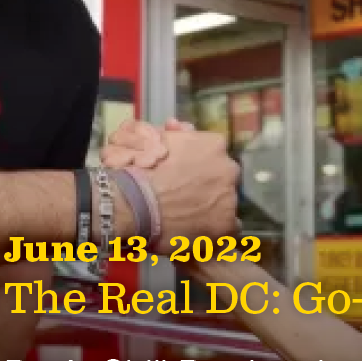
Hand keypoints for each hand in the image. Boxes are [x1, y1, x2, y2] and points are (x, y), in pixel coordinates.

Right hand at [102, 119, 238, 251]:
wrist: (132, 202)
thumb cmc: (140, 169)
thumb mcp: (159, 139)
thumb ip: (176, 135)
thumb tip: (177, 126)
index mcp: (214, 145)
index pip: (215, 156)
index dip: (200, 168)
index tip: (185, 177)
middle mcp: (228, 168)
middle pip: (223, 178)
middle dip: (208, 186)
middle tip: (183, 197)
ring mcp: (229, 197)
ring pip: (226, 203)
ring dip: (211, 209)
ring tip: (186, 218)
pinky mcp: (226, 224)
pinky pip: (229, 230)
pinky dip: (216, 232)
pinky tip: (198, 234)